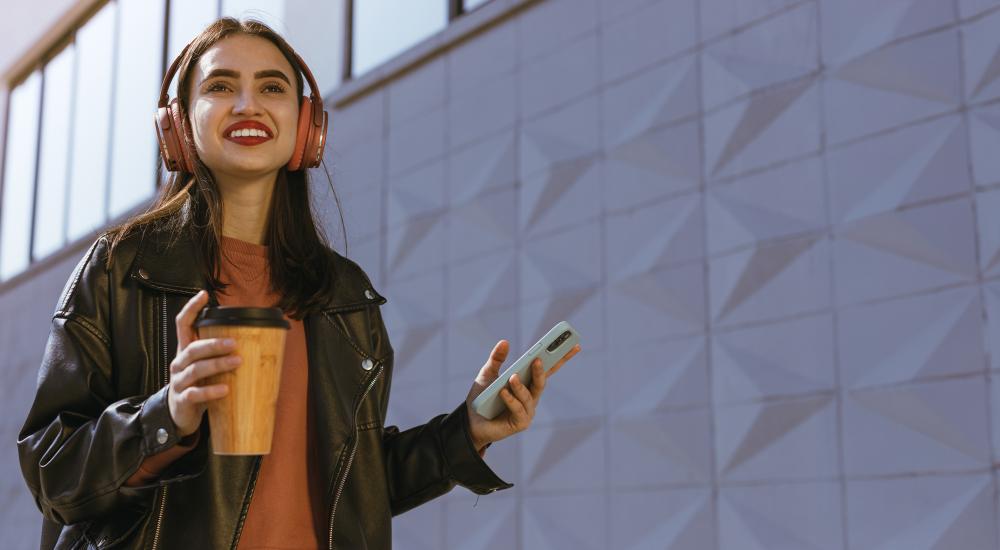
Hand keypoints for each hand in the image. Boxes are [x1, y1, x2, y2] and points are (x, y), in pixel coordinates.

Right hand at [167, 290, 240, 436]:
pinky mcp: (183, 400)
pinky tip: (226, 390)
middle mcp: (179, 363)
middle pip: (193, 348)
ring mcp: (179, 382)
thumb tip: (258, 339)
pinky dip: (211, 391)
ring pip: (195, 369)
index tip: (204, 294)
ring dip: (217, 364)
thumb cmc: (199, 384)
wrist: (180, 414)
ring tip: (237, 362)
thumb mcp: (206, 366)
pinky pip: (195, 394)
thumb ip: (221, 354)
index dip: (191, 308)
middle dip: (214, 344)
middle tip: (234, 343)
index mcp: (186, 351)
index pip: (183, 324)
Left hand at [465, 339, 580, 451]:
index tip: (574, 345)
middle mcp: (531, 397)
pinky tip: (503, 392)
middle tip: (538, 359)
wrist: (470, 422)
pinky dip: (510, 400)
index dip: (561, 357)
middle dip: (542, 370)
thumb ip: (497, 359)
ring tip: (512, 377)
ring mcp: (527, 411)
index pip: (548, 368)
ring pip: (529, 396)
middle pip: (542, 382)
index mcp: (528, 383)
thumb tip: (505, 341)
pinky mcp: (520, 423)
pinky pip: (517, 409)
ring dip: (520, 386)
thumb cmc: (482, 398)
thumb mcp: (488, 374)